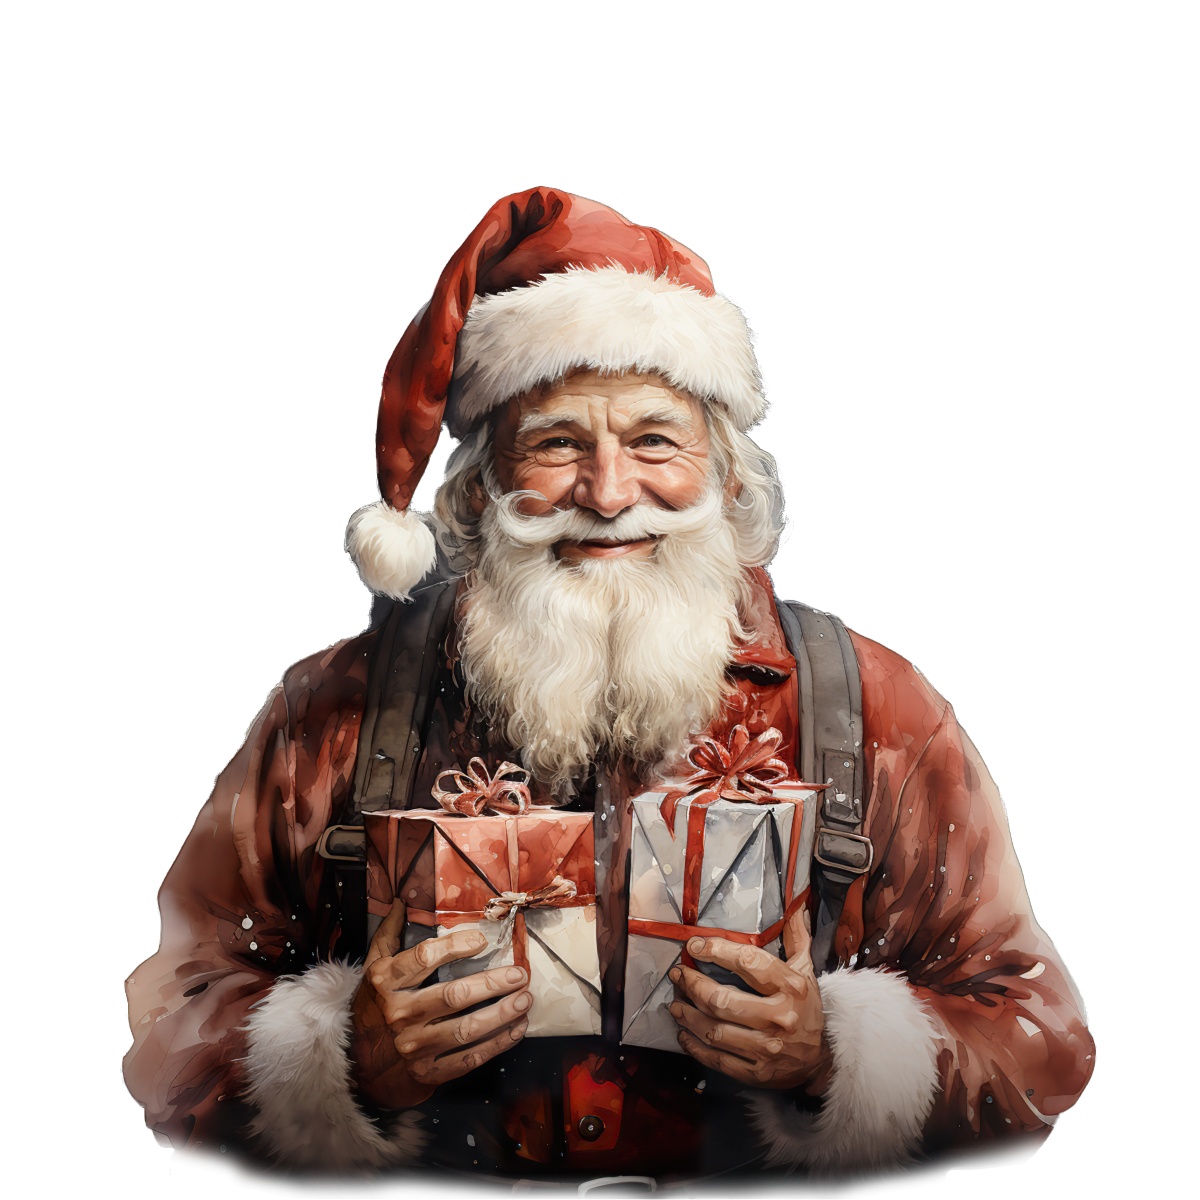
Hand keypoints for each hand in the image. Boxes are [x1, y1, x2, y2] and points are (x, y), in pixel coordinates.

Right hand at [348, 899, 531, 1109]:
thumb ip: (389, 933)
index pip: (424, 958)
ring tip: (525, 1000)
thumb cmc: (375, 1004)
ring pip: (465, 1029)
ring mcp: (413, 1046)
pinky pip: (468, 1059)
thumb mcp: (375, 965)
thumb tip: (400, 901)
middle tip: (519, 974)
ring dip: (500, 1015)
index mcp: (386, 982)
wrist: (359, 1061)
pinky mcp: (427, 1072)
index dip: (455, 946)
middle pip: (452, 995)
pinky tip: (516, 1029)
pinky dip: (496, 1044)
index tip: (482, 939)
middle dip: (491, 984)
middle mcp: (399, 1014)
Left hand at [669, 907, 831, 1092]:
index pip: (748, 963)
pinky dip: (695, 1046)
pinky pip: (717, 1059)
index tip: (695, 945)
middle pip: (722, 1000)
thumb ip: (797, 938)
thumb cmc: (807, 1009)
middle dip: (692, 985)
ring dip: (687, 1015)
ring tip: (675, 1003)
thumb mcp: (806, 971)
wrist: (822, 1060)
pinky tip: (684, 1034)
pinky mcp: (757, 1073)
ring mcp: (767, 1049)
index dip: (716, 951)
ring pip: (714, 1030)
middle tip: (678, 975)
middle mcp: (779, 1018)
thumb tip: (796, 907)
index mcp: (791, 988)